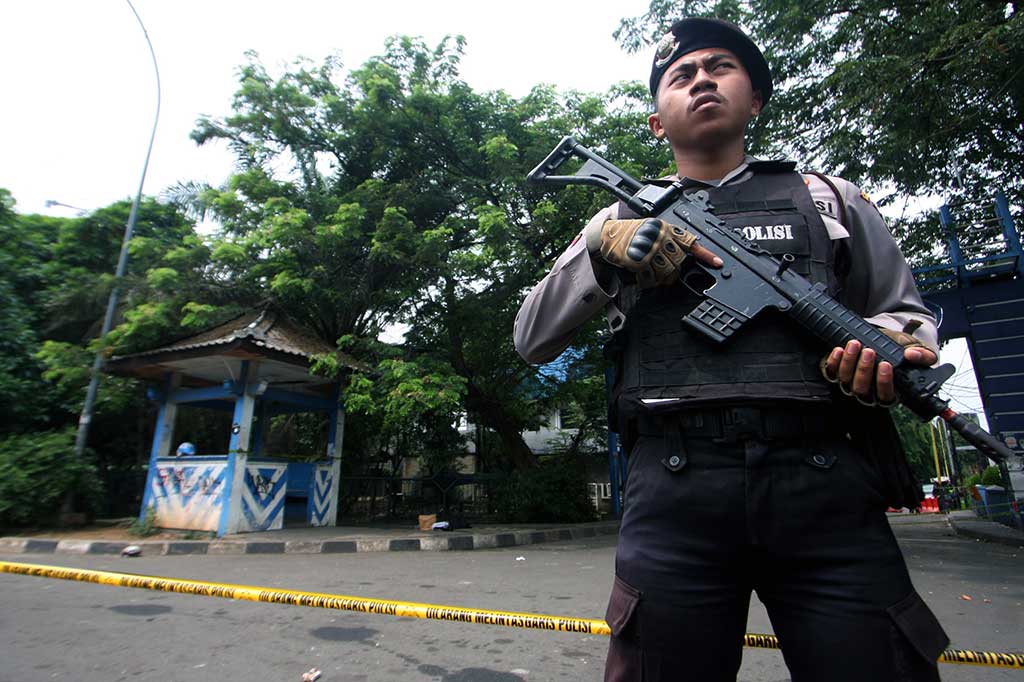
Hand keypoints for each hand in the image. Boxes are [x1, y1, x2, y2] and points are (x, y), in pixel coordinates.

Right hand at [598, 218, 721, 286]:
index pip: (691, 242)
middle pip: (680, 262)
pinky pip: (651, 278)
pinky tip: (643, 278)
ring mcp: (650, 249)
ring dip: (662, 278)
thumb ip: (668, 239)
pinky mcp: (639, 260)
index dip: (706, 254)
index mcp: (667, 229)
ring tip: (654, 276)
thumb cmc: (630, 233)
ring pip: (668, 272)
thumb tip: (681, 256)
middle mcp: (661, 238)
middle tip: (667, 274)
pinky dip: (648, 282)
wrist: (608, 234)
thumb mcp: (652, 227)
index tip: (718, 263)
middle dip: (676, 271)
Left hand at [823, 339, 936, 405]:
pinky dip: (834, 361)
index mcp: (890, 393)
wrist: (886, 341)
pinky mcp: (839, 374)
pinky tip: (839, 349)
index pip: (885, 395)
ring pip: (845, 380)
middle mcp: (869, 392)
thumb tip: (913, 355)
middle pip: (861, 389)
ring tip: (855, 344)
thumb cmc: (902, 351)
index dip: (884, 382)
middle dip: (864, 369)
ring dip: (849, 362)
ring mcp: (852, 383)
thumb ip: (923, 356)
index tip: (886, 364)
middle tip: (869, 351)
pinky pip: (832, 372)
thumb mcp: (919, 353)